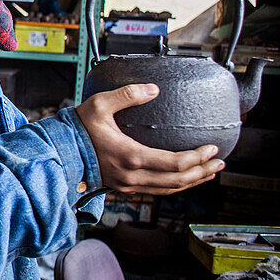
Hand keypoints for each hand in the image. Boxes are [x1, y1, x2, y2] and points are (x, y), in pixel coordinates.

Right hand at [75, 83, 224, 195]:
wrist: (60, 151)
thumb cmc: (79, 128)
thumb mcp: (100, 104)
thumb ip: (127, 94)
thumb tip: (153, 89)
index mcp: (131, 156)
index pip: (175, 163)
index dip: (198, 157)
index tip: (211, 148)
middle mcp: (132, 176)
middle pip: (178, 180)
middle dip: (202, 172)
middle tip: (219, 162)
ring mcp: (128, 185)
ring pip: (169, 190)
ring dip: (192, 181)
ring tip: (209, 172)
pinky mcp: (124, 187)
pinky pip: (157, 191)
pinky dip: (175, 186)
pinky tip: (184, 179)